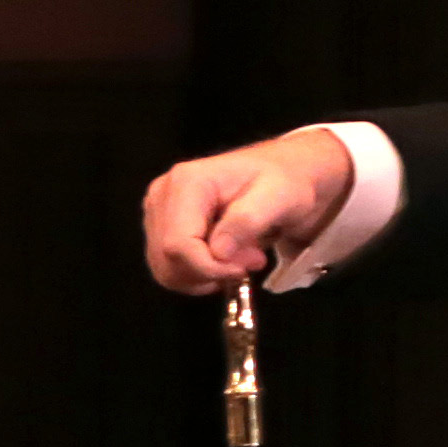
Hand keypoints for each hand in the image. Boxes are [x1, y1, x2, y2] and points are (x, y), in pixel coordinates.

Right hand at [141, 127, 355, 295]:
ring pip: (166, 269)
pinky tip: (226, 259)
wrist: (288, 171)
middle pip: (167, 259)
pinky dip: (199, 274)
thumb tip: (218, 252)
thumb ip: (248, 221)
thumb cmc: (287, 180)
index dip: (208, 267)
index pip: (178, 244)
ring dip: (205, 276)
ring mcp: (159, 212)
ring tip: (242, 257)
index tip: (245, 268)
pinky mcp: (163, 227)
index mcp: (187, 182)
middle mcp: (163, 196)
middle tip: (250, 260)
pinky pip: (171, 268)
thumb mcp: (280, 196)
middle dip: (210, 271)